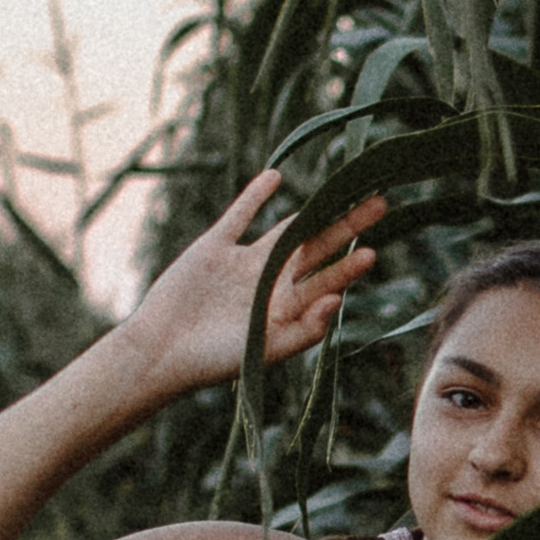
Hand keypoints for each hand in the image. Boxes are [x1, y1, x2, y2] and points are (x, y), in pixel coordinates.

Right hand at [125, 169, 385, 393]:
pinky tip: (275, 178)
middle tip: (379, 205)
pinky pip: (239, 217)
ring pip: (285, 231)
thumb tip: (338, 302)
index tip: (373, 251)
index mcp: (284, 310)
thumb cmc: (213, 362)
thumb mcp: (265, 352)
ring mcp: (242, 263)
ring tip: (341, 189)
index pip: (324, 282)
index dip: (347, 267)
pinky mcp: (214, 248)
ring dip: (313, 212)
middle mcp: (269, 283)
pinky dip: (255, 197)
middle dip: (346, 228)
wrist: (160, 352)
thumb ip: (304, 331)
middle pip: (315, 250)